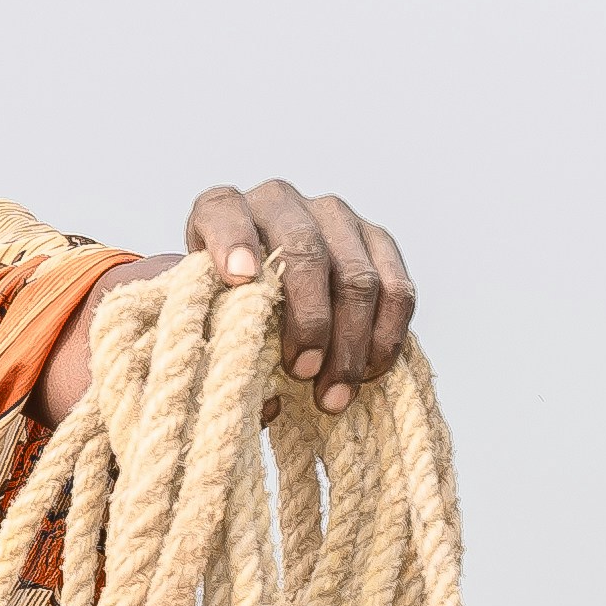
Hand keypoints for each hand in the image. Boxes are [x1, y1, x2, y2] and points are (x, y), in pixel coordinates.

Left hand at [186, 185, 417, 410]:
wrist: (264, 293)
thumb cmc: (226, 312)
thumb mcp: (208, 324)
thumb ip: (220, 350)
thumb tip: (268, 403)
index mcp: (223, 211)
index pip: (222, 211)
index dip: (232, 241)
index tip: (238, 278)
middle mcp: (280, 202)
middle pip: (305, 252)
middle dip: (309, 320)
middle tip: (302, 372)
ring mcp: (334, 217)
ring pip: (358, 278)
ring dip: (350, 344)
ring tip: (334, 394)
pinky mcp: (376, 240)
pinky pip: (397, 289)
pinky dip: (386, 338)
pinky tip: (368, 373)